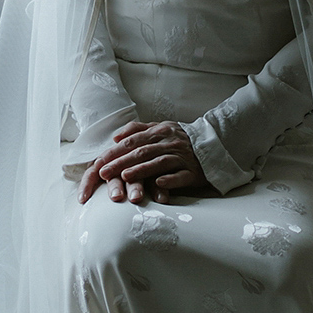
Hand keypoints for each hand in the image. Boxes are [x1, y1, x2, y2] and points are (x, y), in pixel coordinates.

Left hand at [77, 120, 210, 204]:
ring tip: (125, 177)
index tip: (99, 162)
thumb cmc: (181, 140)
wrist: (213, 145)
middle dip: (121, 162)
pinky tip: (158, 184)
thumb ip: (138, 130)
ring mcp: (182, 157)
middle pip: (142, 152)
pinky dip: (170, 180)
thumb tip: (116, 137)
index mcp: (159, 131)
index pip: (132, 141)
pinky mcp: (194, 172)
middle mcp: (170, 142)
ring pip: (159, 163)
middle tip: (104, 173)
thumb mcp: (160, 128)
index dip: (115, 152)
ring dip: (141, 170)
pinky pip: (181, 176)